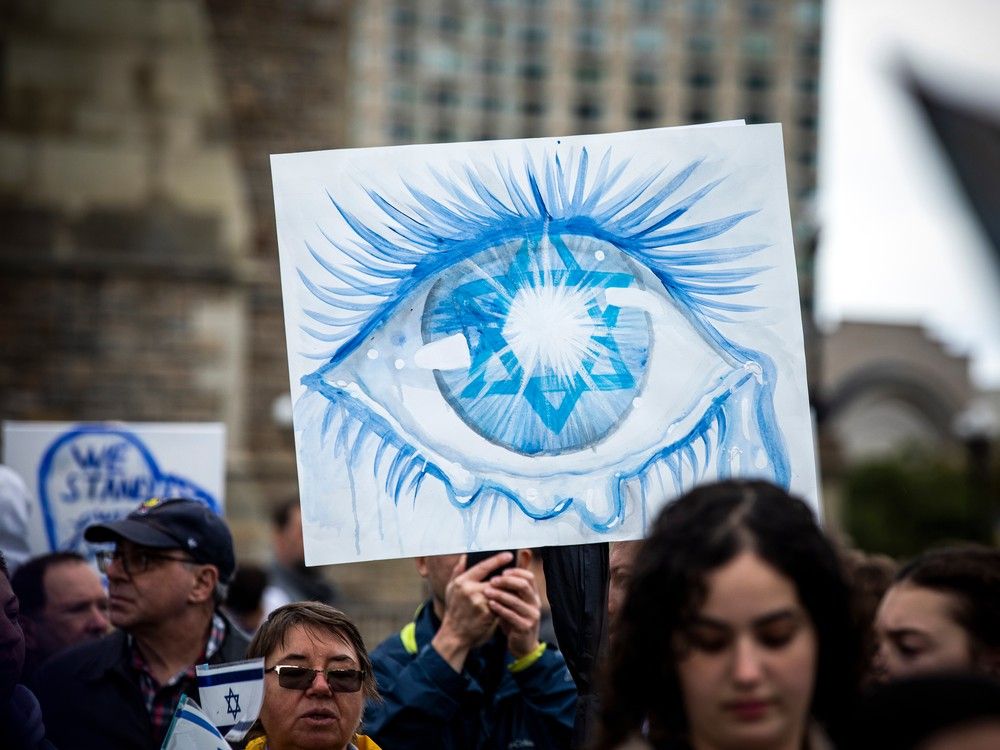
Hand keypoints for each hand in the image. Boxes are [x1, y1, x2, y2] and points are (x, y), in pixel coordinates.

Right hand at [432, 553, 510, 670]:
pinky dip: (505, 603)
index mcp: (462, 582)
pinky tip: (510, 603)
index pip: (483, 567)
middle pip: (495, 580)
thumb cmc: (454, 609)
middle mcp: (469, 590)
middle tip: (517, 575)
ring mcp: (479, 602)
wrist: (454, 634)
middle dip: (507, 579)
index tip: (509, 555)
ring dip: (508, 591)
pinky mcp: (487, 613)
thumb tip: (465, 555)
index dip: (497, 560)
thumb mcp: (451, 589)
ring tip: (516, 589)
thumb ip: (458, 571)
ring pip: (500, 592)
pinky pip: (500, 604)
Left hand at [483, 566, 541, 658]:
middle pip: (523, 585)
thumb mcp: (516, 601)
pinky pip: (511, 615)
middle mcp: (535, 603)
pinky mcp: (525, 627)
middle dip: (506, 581)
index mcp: (533, 595)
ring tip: (486, 591)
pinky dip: (500, 608)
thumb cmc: (516, 619)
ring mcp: (531, 616)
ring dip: (500, 594)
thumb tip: (512, 564)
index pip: (529, 577)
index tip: (502, 571)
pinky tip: (490, 604)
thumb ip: (513, 585)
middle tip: (492, 580)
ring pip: (516, 600)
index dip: (516, 571)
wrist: (523, 646)